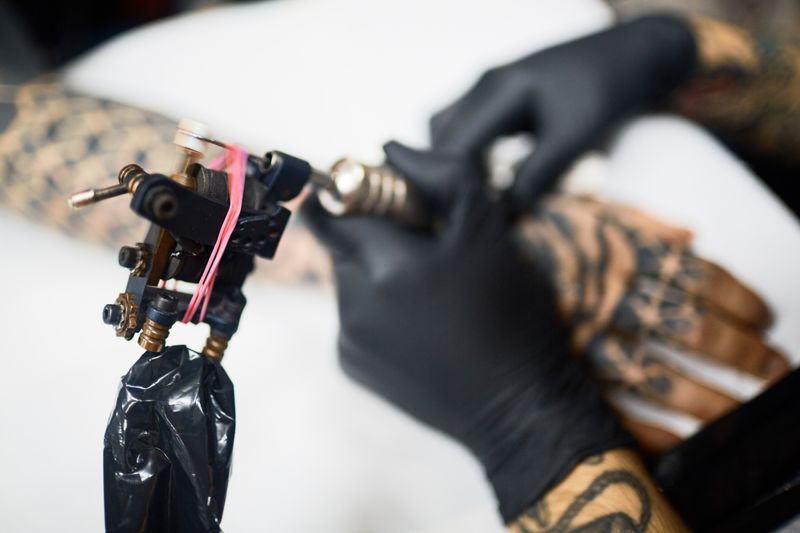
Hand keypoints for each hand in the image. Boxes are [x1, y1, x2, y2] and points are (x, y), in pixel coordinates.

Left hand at [302, 143, 630, 520]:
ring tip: (430, 292)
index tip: (386, 200)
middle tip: (424, 249)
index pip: (335, 208)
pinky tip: (421, 324)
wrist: (520, 407)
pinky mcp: (352, 367)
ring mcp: (349, 340)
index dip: (358, 195)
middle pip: (341, 243)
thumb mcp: (488, 230)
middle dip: (374, 234)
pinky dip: (377, 309)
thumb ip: (441, 175)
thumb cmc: (512, 313)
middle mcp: (353, 304)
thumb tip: (387, 149)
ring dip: (377, 271)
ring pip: (349, 279)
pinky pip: (353, 317)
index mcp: (384, 265)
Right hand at [430, 15, 695, 212]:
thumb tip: (502, 214)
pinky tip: (489, 175)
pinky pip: (468, 123)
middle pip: (441, 134)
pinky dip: (470, 151)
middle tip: (464, 209)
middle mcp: (485, 84)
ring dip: (456, 161)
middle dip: (447, 173)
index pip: (454, 145)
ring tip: (474, 195)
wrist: (631, 55)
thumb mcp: (571, 140)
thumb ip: (534, 176)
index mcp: (498, 90)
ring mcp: (490, 85)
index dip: (452, 183)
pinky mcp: (501, 94)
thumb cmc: (606, 92)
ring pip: (450, 127)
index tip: (462, 216)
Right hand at [517, 195, 789, 450]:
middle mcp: (609, 297)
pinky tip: (678, 440)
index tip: (764, 318)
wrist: (458, 256)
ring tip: (741, 410)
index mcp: (620, 253)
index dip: (741, 301)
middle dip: (742, 353)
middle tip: (773, 369)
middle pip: (691, 330)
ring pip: (659, 375)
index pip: (699, 279)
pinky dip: (646, 429)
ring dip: (708, 398)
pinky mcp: (556, 370)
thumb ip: (637, 216)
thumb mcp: (581, 206)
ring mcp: (583, 339)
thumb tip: (691, 234)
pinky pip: (607, 407)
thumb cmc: (526, 231)